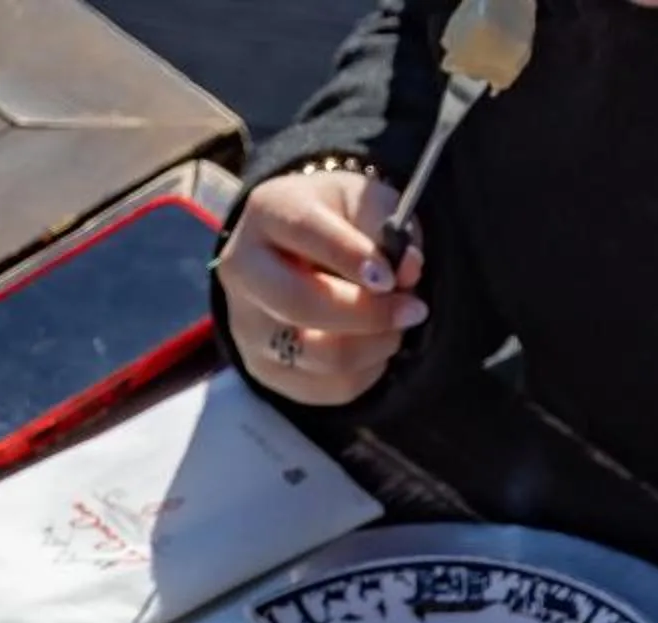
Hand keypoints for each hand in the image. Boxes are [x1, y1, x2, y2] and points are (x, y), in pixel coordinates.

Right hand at [217, 170, 426, 406]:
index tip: (393, 277)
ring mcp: (247, 326)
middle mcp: (244, 270)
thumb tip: (408, 270)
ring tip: (397, 325)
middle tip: (413, 310)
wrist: (289, 251)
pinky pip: (328, 388)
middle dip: (369, 313)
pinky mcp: (263, 369)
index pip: (305, 232)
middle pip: (300, 304)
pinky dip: (366, 371)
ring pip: (320, 356)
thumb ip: (389, 225)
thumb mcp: (363, 200)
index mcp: (267, 213)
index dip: (352, 257)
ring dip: (376, 345)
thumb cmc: (334, 220)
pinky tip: (374, 344)